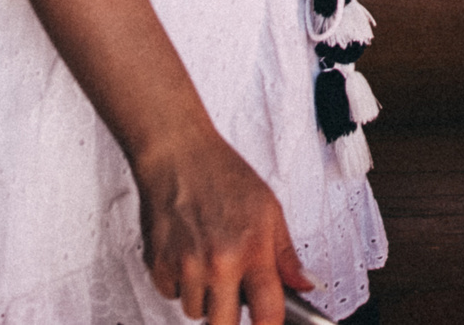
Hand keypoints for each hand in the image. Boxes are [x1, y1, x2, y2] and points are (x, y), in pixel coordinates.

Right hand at [133, 131, 311, 324]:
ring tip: (208, 263)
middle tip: (234, 296)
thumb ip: (287, 255)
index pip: (267, 311)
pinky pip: (171, 295)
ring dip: (203, 298)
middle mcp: (218, 263)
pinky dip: (179, 284)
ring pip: (195, 312)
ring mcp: (185, 266)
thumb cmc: (223, 176)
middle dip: (230, 318)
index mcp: (252, 249)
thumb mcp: (269, 209)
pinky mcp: (157, 265)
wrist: (177, 155)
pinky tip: (187, 255)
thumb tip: (306, 286)